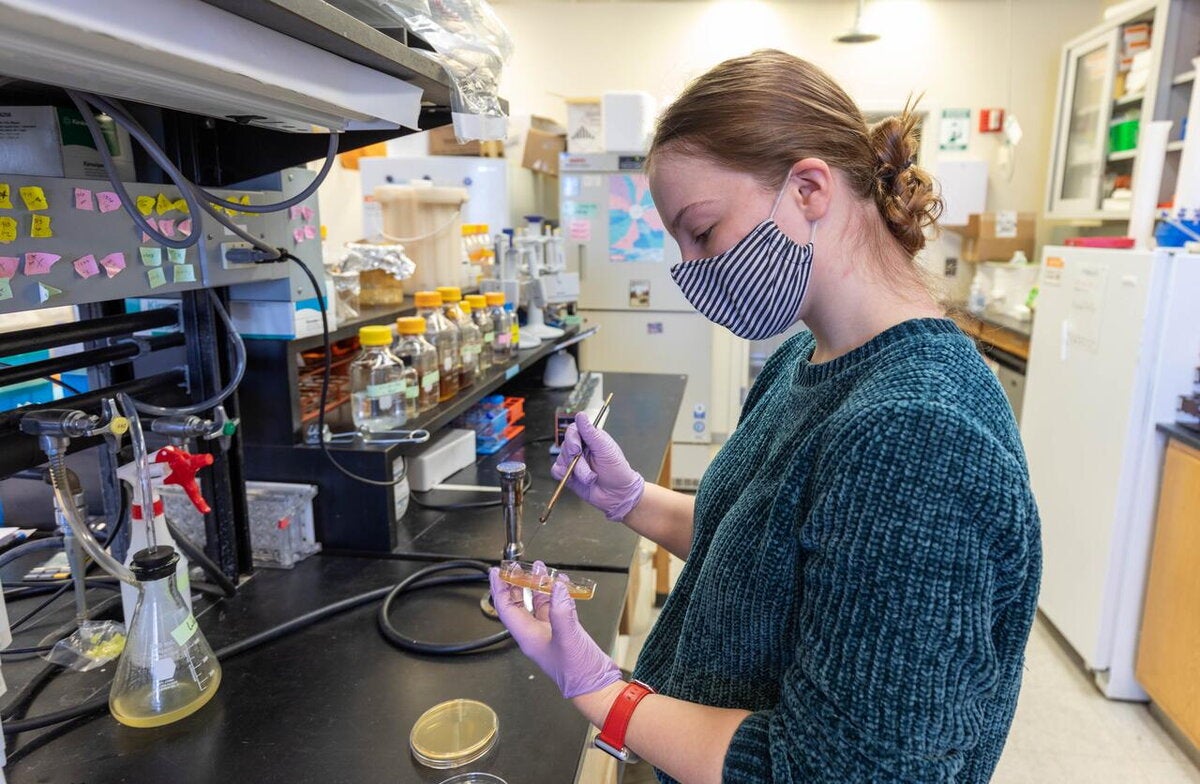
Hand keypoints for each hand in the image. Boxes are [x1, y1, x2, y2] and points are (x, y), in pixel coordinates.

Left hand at [490, 563, 621, 698]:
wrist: (596, 685)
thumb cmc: (578, 672)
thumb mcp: (568, 638)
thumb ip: (562, 611)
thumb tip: (557, 587)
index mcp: (528, 636)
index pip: (506, 608)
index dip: (500, 588)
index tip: (496, 572)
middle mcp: (535, 633)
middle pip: (518, 603)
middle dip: (517, 583)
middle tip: (518, 566)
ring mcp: (549, 632)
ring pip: (537, 603)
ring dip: (538, 585)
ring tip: (540, 568)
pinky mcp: (563, 631)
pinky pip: (555, 607)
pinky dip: (557, 594)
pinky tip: (562, 584)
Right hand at [552, 412, 644, 521]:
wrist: (617, 495)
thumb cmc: (617, 471)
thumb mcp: (605, 449)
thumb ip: (591, 433)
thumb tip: (580, 415)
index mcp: (590, 438)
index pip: (573, 430)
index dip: (572, 438)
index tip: (577, 449)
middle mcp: (580, 448)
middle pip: (565, 446)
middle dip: (576, 460)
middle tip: (586, 468)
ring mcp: (573, 462)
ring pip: (561, 459)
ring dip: (575, 471)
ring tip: (590, 478)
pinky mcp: (568, 474)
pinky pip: (556, 470)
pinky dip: (563, 475)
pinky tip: (574, 480)